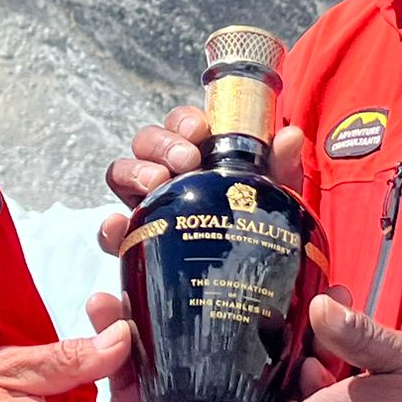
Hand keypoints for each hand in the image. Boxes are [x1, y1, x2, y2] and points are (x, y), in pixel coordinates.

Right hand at [100, 104, 307, 256]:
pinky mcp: (134, 242)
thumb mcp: (272, 196)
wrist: (247, 280)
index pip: (179, 125)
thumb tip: (292, 136)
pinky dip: (110, 227)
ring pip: (121, 172)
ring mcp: (146, 205)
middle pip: (146, 142)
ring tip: (156, 183)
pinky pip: (112, 231)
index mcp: (197, 154)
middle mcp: (166, 173)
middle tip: (186, 160)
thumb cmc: (254, 224)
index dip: (183, 121)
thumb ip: (280, 167)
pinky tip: (119, 227)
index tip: (200, 130)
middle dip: (161, 143)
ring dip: (134, 171)